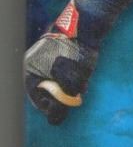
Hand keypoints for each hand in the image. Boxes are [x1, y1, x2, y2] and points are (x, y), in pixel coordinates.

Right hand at [24, 9, 99, 125]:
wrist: (88, 24)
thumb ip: (61, 101)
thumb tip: (54, 122)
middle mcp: (35, 62)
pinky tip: (83, 77)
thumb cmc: (76, 53)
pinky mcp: (59, 52)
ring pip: (56, 80)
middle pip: (45, 89)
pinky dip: (72, 77)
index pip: (36, 97)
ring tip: (81, 85)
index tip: (62, 113)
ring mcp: (46, 56)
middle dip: (61, 96)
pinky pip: (62, 70)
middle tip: (76, 98)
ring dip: (69, 87)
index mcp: (30, 69)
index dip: (49, 108)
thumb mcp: (70, 81)